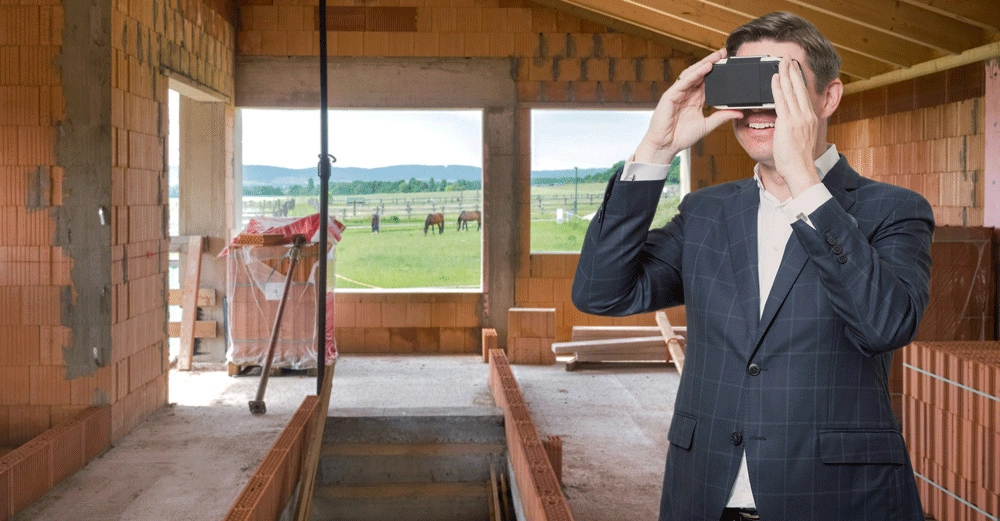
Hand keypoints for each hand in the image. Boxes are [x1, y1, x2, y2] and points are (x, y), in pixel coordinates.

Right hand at [634, 49, 742, 163]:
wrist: (666, 146)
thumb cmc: (681, 137)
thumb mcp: (707, 125)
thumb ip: (721, 117)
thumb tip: (739, 113)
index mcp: (695, 99)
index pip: (707, 81)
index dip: (716, 72)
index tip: (728, 63)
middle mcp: (686, 94)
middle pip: (699, 74)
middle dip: (711, 62)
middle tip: (724, 53)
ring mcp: (677, 93)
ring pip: (692, 74)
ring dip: (704, 64)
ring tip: (716, 57)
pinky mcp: (670, 95)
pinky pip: (684, 82)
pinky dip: (695, 74)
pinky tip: (705, 68)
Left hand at [771, 58, 821, 196]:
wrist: (800, 170)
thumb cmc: (797, 159)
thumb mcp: (801, 138)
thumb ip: (795, 127)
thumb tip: (787, 122)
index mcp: (810, 118)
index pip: (804, 94)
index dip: (799, 80)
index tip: (795, 69)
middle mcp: (806, 115)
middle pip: (799, 88)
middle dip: (793, 71)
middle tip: (788, 58)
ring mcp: (798, 118)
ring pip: (791, 91)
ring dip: (785, 74)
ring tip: (781, 62)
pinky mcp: (788, 122)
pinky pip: (781, 101)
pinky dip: (778, 88)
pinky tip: (774, 78)